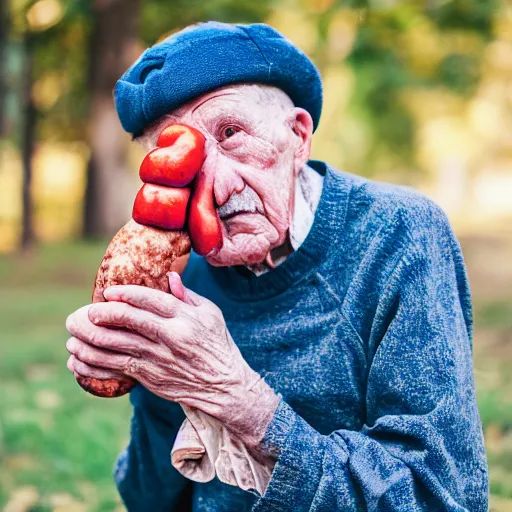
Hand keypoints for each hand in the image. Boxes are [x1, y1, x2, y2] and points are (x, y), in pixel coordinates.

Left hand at [65, 272, 279, 447]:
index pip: (148, 300)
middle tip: (82, 314)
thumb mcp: (210, 314)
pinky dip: (90, 366)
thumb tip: (169, 277)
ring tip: (72, 336)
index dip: (124, 294)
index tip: (107, 293)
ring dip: (86, 340)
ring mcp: (157, 359)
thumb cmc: (218, 344)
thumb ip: (187, 296)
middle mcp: (169, 337)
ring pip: (113, 346)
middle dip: (97, 314)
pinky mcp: (149, 377)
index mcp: (184, 317)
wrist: (223, 385)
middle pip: (125, 321)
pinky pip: (113, 370)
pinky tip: (77, 362)